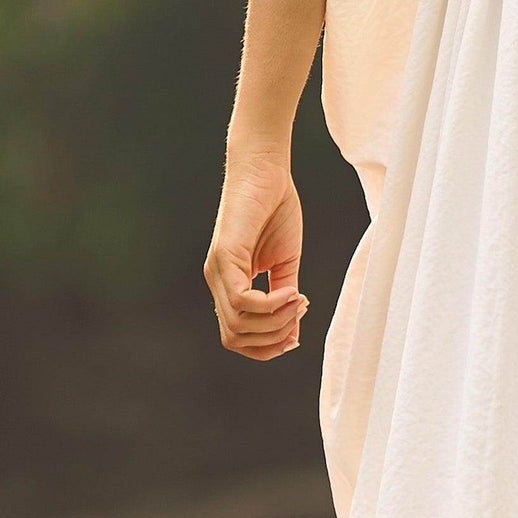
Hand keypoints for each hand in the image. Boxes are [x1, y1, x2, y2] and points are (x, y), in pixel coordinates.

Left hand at [204, 152, 307, 359]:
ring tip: (298, 300)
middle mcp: (217, 282)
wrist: (265, 170)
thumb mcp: (285, 263)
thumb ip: (284, 296)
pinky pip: (241, 300)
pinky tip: (291, 292)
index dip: (265, 347)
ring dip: (276, 322)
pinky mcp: (224, 256)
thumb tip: (292, 333)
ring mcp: (217, 270)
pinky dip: (270, 305)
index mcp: (229, 285)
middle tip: (300, 312)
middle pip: (235, 338)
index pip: (235, 337)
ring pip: (238, 324)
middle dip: (273, 338)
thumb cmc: (275, 209)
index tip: (294, 335)